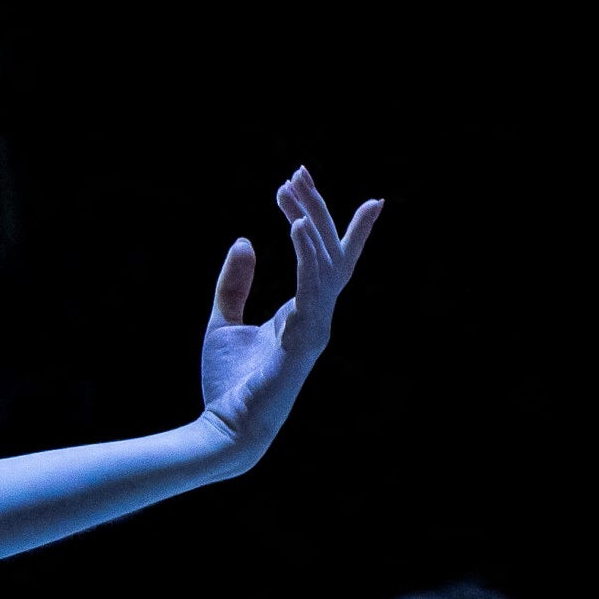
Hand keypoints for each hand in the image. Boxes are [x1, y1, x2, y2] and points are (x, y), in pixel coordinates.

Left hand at [196, 169, 386, 458]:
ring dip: (308, 220)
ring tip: (288, 186)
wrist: (225, 427)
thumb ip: (235, 284)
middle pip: (330, 252)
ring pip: (325, 262)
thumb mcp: (223, 321)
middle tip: (295, 171)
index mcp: (304, 313)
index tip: (375, 200)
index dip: (355, 232)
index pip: (335, 264)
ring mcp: (316, 328)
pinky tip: (295, 223)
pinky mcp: (304, 338)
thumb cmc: (227, 384)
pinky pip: (312, 286)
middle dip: (318, 208)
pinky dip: (307, 252)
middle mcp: (318, 318)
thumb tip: (243, 240)